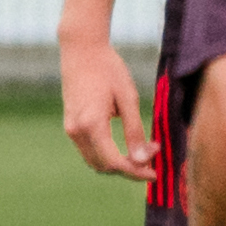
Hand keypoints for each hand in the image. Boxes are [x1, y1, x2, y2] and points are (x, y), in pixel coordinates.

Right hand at [61, 39, 152, 180]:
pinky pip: (89, 150)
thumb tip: (142, 160)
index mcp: (91, 124)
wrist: (81, 51)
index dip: (136, 172)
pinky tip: (124, 145)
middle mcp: (76, 131)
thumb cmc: (109, 69)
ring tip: (142, 152)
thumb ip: (135, 131)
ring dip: (118, 163)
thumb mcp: (128, 98)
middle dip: (129, 168)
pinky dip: (107, 154)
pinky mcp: (70, 125)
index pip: (115, 162)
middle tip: (153, 158)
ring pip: (95, 161)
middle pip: (103, 166)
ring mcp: (70, 129)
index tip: (155, 173)